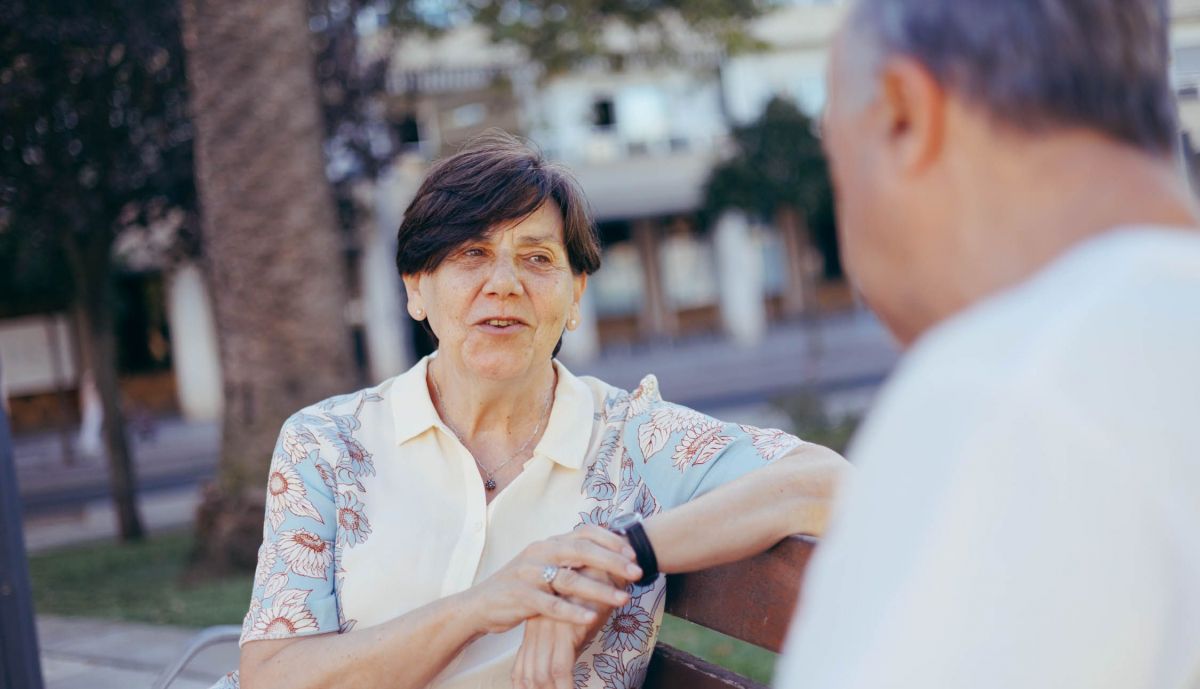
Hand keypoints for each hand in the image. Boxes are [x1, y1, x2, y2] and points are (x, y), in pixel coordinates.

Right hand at [464, 525, 640, 636]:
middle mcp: (539, 553)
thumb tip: (607, 555)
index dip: (611, 541)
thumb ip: (569, 559)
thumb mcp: (544, 566)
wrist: (481, 604)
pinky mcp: (520, 596)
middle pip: (581, 550)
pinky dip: (572, 611)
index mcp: (548, 543)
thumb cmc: (521, 586)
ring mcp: (528, 574)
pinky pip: (551, 605)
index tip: (633, 554)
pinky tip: (591, 618)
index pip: (584, 532)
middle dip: (612, 561)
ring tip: (622, 599)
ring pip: (569, 579)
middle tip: (636, 573)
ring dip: (599, 589)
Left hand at [512, 566, 627, 688]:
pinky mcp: (565, 628)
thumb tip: (564, 667)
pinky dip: (566, 686)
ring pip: (543, 674)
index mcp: (536, 626)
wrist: (610, 566)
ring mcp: (549, 628)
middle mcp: (538, 627)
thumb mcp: (576, 622)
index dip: (525, 686)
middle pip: (529, 674)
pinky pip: (561, 666)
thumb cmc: (596, 594)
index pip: (522, 668)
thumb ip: (565, 641)